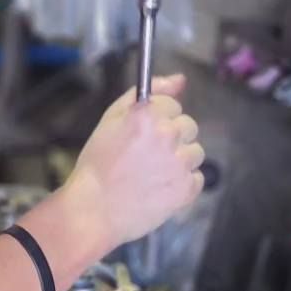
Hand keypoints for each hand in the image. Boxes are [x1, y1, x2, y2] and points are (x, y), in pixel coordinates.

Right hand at [60, 75, 204, 254]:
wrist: (93, 211)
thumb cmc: (97, 166)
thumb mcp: (111, 120)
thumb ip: (147, 94)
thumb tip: (180, 79)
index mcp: (147, 114)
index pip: (172, 104)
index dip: (157, 119)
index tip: (144, 135)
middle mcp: (167, 135)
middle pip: (188, 126)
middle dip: (172, 138)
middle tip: (148, 157)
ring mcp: (179, 163)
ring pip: (195, 152)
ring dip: (180, 161)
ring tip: (153, 175)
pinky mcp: (186, 189)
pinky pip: (197, 178)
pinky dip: (183, 184)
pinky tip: (160, 189)